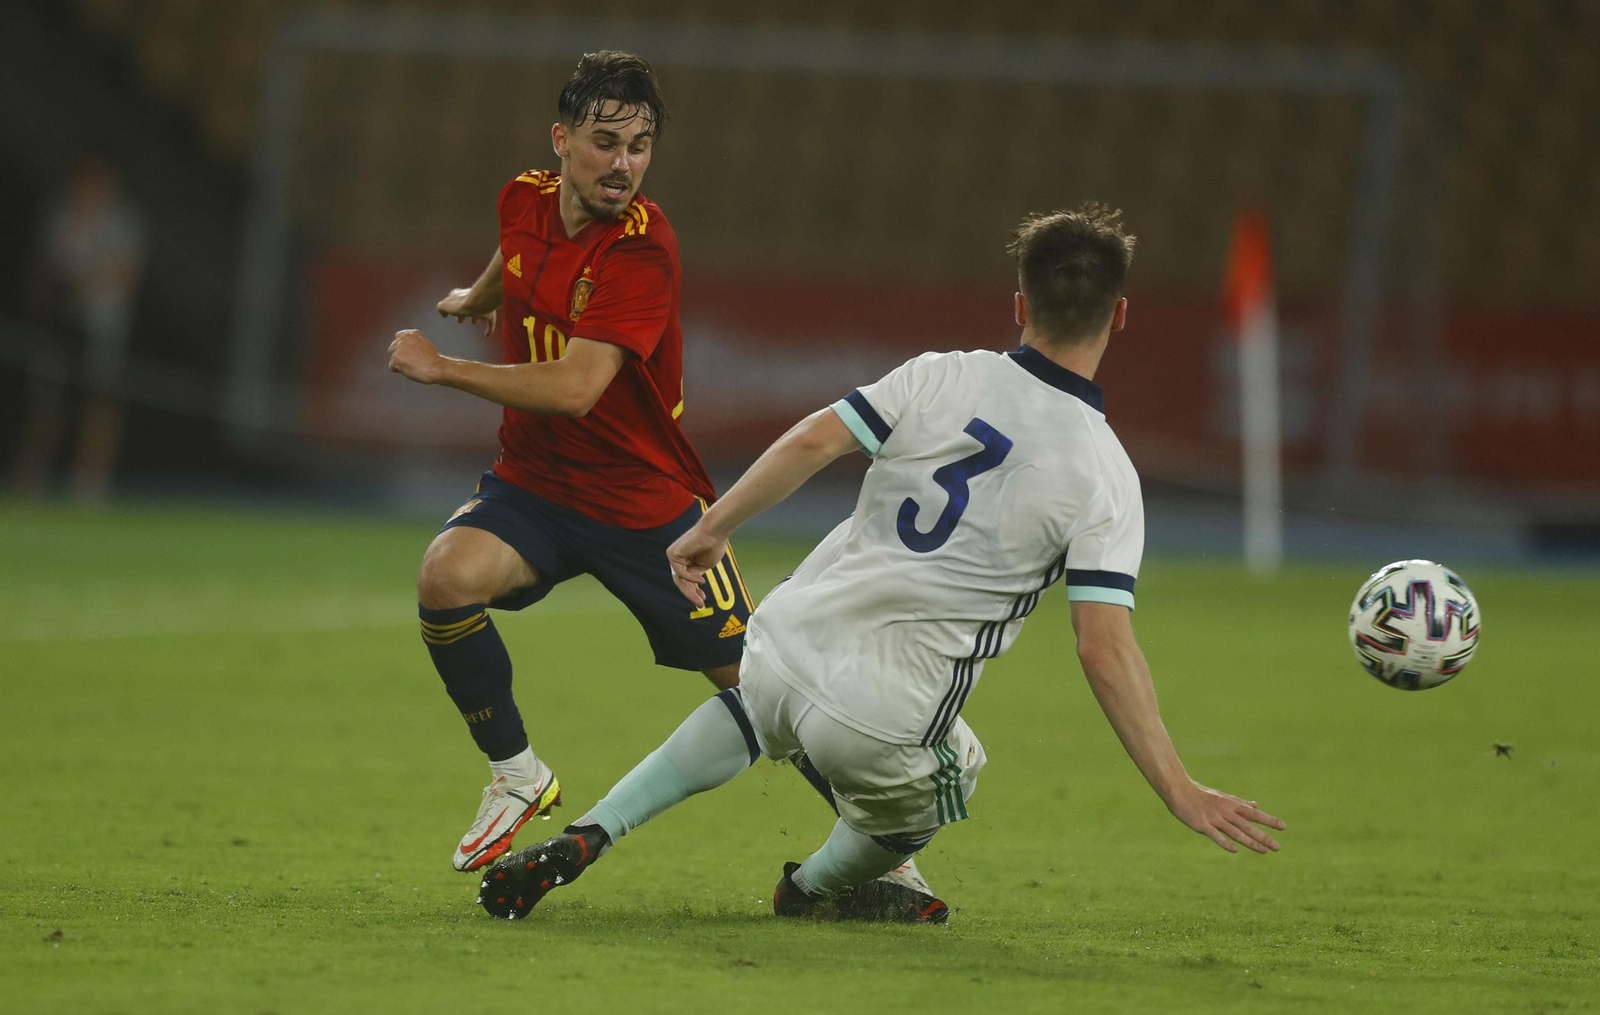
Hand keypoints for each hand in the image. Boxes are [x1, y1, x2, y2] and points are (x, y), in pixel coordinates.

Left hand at [388, 329, 445, 383]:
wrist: (436, 368)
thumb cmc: (433, 360)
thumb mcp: (425, 345)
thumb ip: (413, 344)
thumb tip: (404, 351)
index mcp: (412, 334)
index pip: (398, 336)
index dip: (401, 346)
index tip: (408, 353)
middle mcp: (404, 338)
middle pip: (392, 348)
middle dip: (399, 355)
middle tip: (412, 362)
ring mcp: (399, 348)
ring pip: (393, 358)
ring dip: (400, 363)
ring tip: (413, 366)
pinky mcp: (396, 358)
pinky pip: (392, 367)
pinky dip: (399, 370)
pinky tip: (410, 370)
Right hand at [437, 288, 496, 336]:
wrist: (478, 302)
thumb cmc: (461, 304)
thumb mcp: (445, 305)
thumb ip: (441, 308)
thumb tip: (444, 314)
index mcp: (459, 296)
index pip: (453, 299)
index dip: (451, 307)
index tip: (448, 314)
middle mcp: (471, 298)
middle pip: (466, 305)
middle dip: (463, 312)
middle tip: (460, 320)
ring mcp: (482, 305)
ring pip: (479, 310)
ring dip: (476, 316)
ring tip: (474, 323)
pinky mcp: (490, 312)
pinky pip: (491, 320)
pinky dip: (489, 328)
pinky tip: (487, 335)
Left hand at [665, 522, 729, 607]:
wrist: (715, 531)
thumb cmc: (714, 545)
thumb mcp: (705, 566)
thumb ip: (696, 575)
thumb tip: (690, 585)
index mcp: (686, 560)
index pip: (686, 579)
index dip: (694, 591)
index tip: (702, 599)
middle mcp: (678, 558)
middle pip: (681, 581)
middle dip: (691, 594)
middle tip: (700, 605)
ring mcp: (674, 556)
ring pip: (679, 580)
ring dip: (689, 592)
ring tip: (700, 601)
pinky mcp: (672, 554)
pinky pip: (680, 572)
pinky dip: (691, 578)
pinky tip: (701, 580)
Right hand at [1166, 781, 1284, 853]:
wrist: (1178, 790)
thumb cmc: (1201, 794)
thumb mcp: (1222, 797)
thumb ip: (1239, 803)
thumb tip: (1256, 805)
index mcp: (1231, 805)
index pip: (1254, 814)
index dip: (1269, 820)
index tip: (1283, 827)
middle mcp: (1225, 812)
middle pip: (1248, 826)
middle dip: (1263, 837)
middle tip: (1278, 847)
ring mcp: (1214, 819)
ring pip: (1235, 832)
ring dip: (1251, 842)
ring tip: (1265, 851)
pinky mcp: (1201, 824)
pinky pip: (1215, 835)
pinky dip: (1225, 842)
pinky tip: (1235, 850)